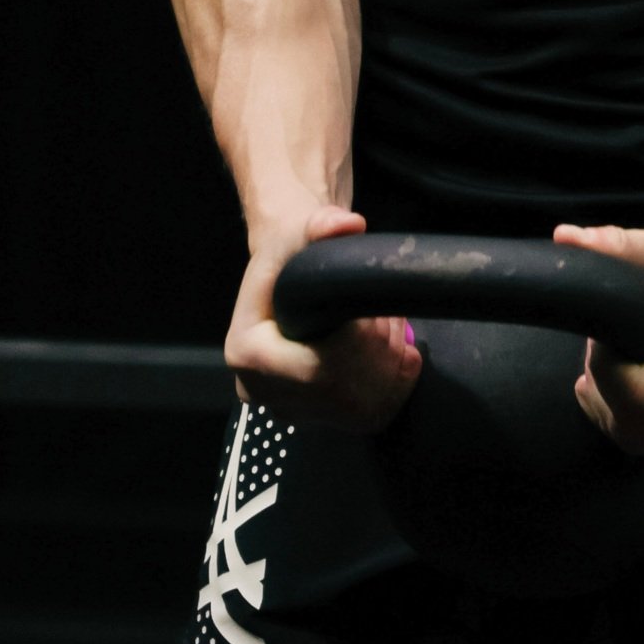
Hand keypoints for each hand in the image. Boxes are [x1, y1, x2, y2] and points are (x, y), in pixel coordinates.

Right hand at [223, 203, 421, 429]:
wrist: (290, 273)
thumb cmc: (292, 253)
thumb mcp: (303, 229)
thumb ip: (322, 224)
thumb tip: (346, 225)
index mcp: (246, 351)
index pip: (317, 371)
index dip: (360, 345)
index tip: (379, 314)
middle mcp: (259, 389)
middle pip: (340, 394)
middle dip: (380, 354)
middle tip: (392, 317)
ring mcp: (288, 409)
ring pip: (358, 410)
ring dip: (390, 369)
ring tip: (392, 329)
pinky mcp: (315, 418)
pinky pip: (367, 418)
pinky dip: (393, 388)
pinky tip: (397, 355)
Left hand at [551, 207, 643, 454]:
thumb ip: (619, 246)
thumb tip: (563, 237)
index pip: (635, 394)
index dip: (603, 365)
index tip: (601, 334)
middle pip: (633, 421)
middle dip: (602, 386)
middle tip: (601, 346)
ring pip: (639, 437)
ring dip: (610, 406)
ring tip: (608, 364)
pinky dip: (628, 417)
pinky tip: (619, 386)